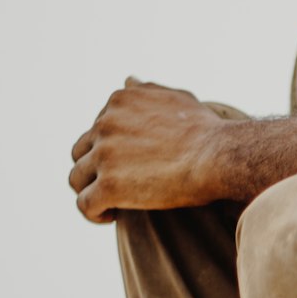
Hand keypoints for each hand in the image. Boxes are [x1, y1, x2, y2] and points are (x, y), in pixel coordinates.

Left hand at [69, 78, 227, 222]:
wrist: (220, 156)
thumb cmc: (206, 130)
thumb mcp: (175, 98)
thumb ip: (146, 91)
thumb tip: (128, 80)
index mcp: (119, 102)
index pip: (97, 129)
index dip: (109, 150)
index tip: (130, 165)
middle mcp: (105, 124)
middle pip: (80, 152)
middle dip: (94, 170)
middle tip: (118, 186)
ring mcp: (105, 155)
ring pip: (76, 179)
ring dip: (91, 192)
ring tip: (112, 204)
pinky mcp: (109, 186)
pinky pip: (85, 204)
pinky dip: (94, 213)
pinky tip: (111, 217)